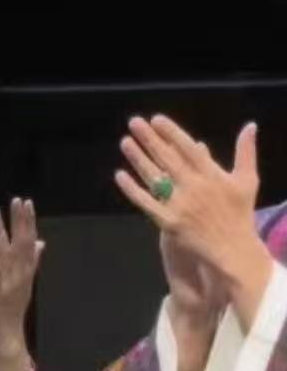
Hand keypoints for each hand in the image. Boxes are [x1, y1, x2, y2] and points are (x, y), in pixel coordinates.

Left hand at [0, 200, 43, 358]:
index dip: (28, 222)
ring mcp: (11, 283)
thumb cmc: (10, 311)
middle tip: (18, 199)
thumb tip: (40, 242)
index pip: (30, 242)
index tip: (26, 202)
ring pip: (7, 252)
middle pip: (22, 243)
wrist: (8, 338)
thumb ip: (31, 261)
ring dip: (1, 231)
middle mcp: (21, 275)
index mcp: (26, 272)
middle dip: (20, 220)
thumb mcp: (22, 283)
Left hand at [116, 116, 272, 330]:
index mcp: (213, 175)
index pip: (188, 148)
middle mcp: (195, 187)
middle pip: (167, 159)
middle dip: (150, 139)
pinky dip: (132, 190)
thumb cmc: (240, 214)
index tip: (156, 119)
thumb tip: (249, 125)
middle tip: (134, 122)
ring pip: (154, 177)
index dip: (171, 133)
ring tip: (125, 141)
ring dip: (138, 159)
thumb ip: (246, 151)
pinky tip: (120, 175)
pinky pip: (146, 203)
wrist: (233, 250)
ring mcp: (180, 205)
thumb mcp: (247, 180)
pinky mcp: (170, 223)